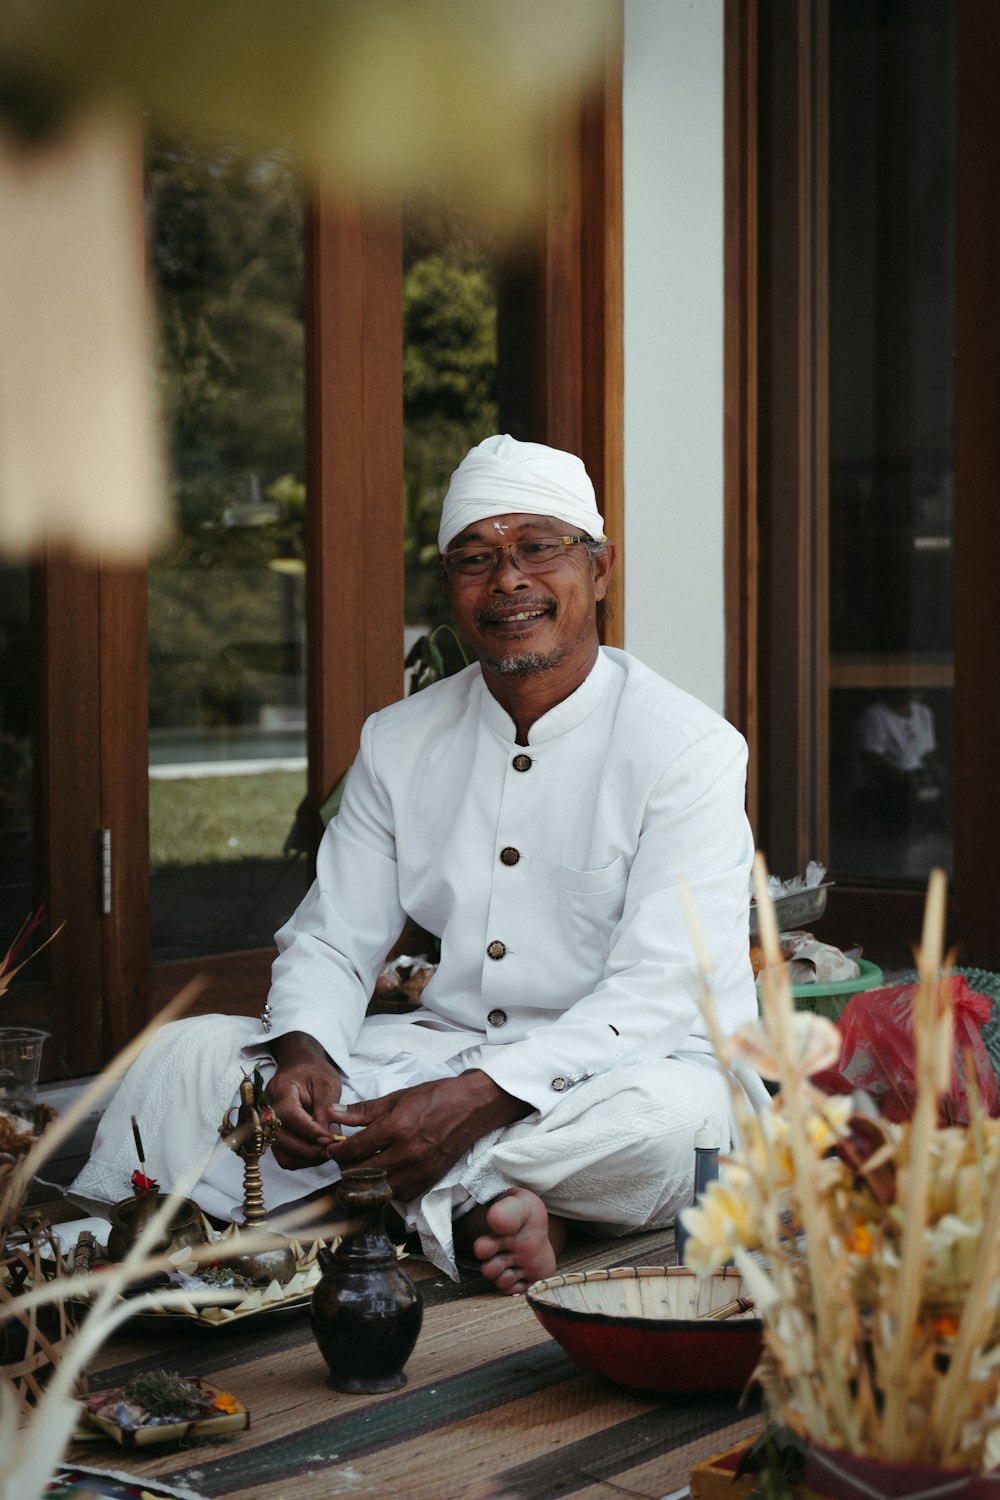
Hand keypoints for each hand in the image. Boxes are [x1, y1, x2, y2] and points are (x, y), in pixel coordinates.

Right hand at [267, 1031, 342, 1169]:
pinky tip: (316, 1152)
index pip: (290, 1115)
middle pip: (281, 1138)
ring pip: (281, 1152)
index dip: (310, 1131)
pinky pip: (283, 1154)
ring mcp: (269, 1124)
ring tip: (325, 1152)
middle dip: (309, 1149)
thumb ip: (327, 1110)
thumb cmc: (314, 1072)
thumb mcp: (327, 1083)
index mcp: (281, 1089)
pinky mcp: (274, 1134)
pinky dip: (299, 1159)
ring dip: (304, 1158)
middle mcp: (269, 1108)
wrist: (300, 1066)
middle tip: (331, 1149)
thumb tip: (329, 1137)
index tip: (329, 1138)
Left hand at [327, 1070, 530, 1202]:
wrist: (473, 1107)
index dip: (337, 1151)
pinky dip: (387, 1190)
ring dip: (365, 1183)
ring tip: (360, 1170)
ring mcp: (421, 1169)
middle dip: (346, 1169)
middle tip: (342, 1161)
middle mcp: (409, 1152)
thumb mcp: (398, 1097)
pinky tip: (384, 1177)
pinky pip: (401, 1195)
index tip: (331, 1149)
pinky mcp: (431, 1180)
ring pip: (380, 1190)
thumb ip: (364, 1110)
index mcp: (398, 1127)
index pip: (356, 1148)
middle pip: (364, 1173)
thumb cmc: (436, 1098)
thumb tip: (334, 1113)